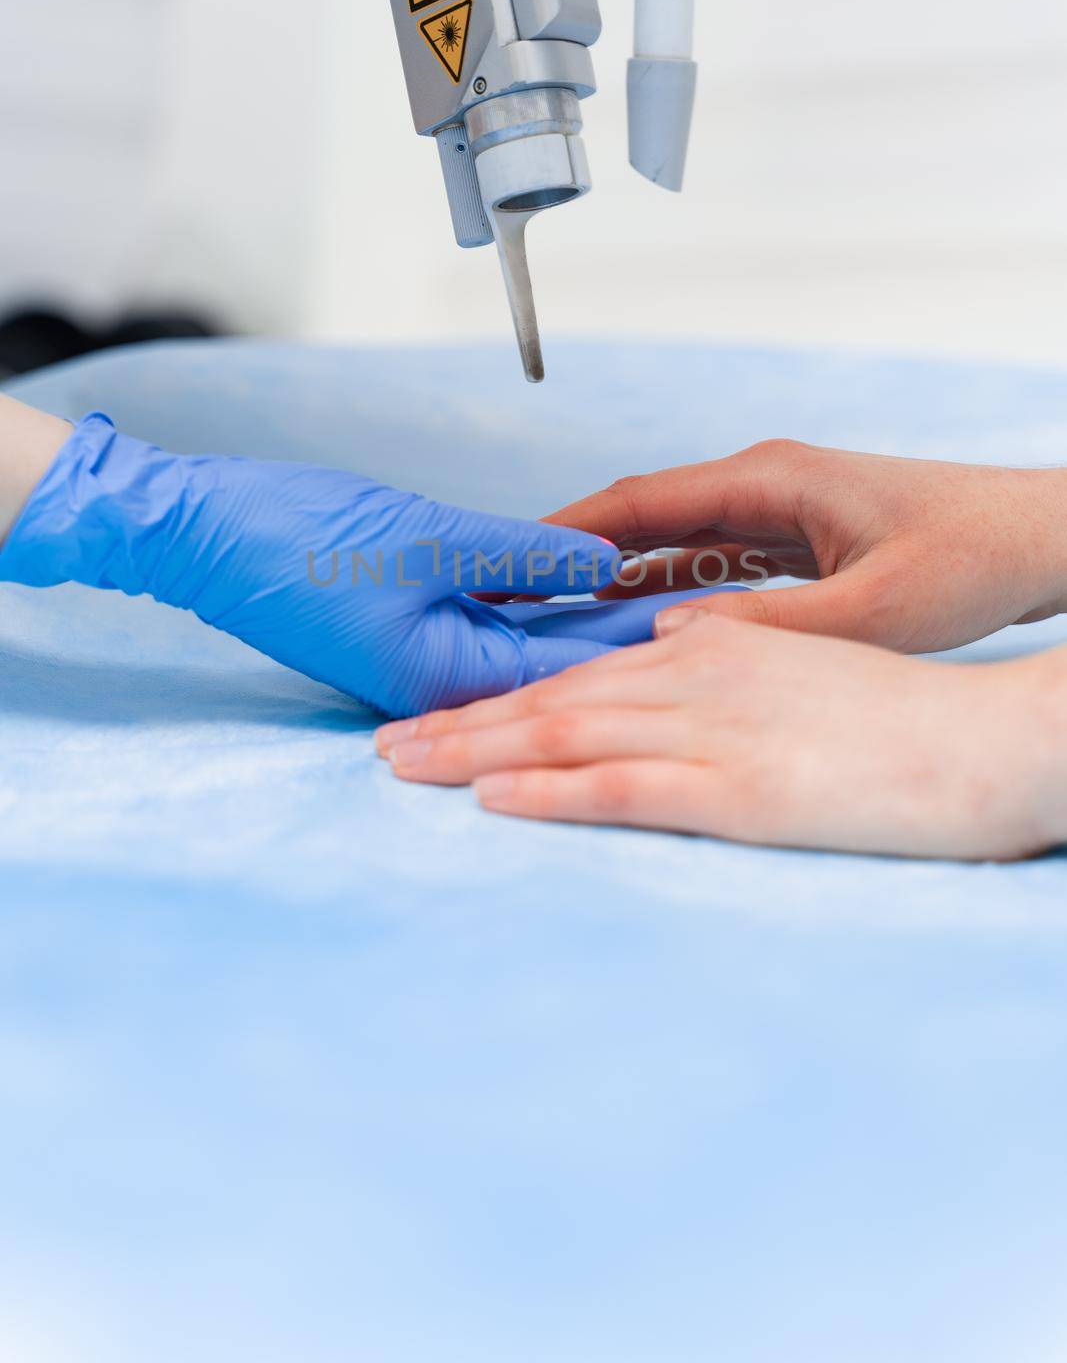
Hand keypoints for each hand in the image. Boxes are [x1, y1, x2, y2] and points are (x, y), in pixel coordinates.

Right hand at [0, 411, 685, 718]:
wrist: (203, 532)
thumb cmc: (297, 539)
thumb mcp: (426, 538)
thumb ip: (523, 554)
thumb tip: (607, 560)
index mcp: (454, 675)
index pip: (577, 665)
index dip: (651, 637)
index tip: (720, 624)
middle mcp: (446, 681)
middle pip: (564, 665)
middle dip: (635, 641)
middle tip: (719, 619)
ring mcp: (426, 659)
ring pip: (532, 646)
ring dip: (591, 626)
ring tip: (674, 603)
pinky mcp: (409, 632)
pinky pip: (493, 627)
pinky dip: (540, 609)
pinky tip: (587, 588)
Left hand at [377, 612, 1064, 860]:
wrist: (986, 739)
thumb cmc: (899, 718)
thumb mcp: (797, 669)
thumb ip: (721, 659)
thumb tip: (660, 651)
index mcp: (708, 652)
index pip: (580, 677)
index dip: (499, 699)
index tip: (437, 716)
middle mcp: (695, 680)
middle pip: (552, 703)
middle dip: (459, 724)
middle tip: (383, 743)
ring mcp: (713, 732)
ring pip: (568, 736)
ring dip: (475, 752)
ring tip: (402, 765)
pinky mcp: (739, 789)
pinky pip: (625, 786)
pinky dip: (551, 790)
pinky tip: (493, 798)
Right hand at [547, 441, 1066, 653]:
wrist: (1035, 541)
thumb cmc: (971, 558)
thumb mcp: (873, 607)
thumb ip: (771, 626)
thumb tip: (671, 637)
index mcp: (770, 478)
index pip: (641, 500)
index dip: (566, 532)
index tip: (506, 564)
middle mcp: (761, 487)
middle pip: (641, 521)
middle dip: (570, 559)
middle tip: (507, 601)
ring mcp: (775, 515)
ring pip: (669, 548)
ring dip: (612, 583)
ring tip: (545, 624)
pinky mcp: (791, 545)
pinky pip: (706, 568)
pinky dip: (662, 597)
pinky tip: (625, 632)